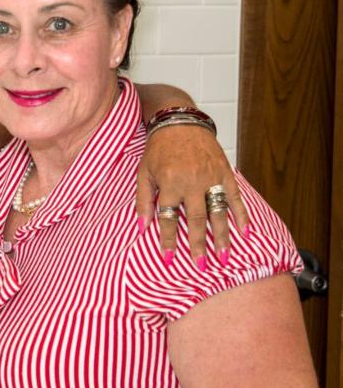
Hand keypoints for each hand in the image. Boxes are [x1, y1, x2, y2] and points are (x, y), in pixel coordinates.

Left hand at [136, 125, 248, 263]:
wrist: (179, 121)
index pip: (169, 218)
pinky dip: (242, 215)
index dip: (168, 240)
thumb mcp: (143, 173)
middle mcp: (192, 182)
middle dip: (198, 245)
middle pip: (197, 220)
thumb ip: (143, 201)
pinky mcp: (225, 172)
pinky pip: (235, 197)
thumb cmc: (158, 149)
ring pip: (219, 212)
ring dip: (222, 236)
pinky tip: (245, 232)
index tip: (168, 259)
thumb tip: (142, 228)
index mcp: (170, 183)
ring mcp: (212, 177)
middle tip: (201, 266)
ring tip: (224, 257)